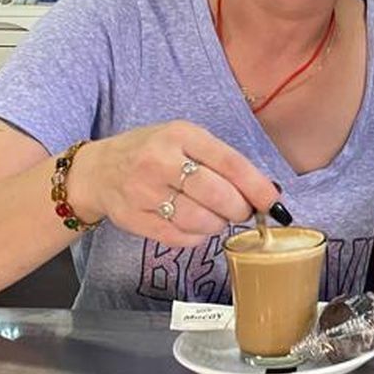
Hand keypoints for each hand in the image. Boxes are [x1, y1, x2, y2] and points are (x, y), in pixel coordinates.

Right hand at [69, 121, 283, 247]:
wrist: (99, 170)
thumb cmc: (153, 152)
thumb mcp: (185, 139)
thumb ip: (221, 160)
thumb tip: (266, 190)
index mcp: (180, 135)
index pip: (229, 163)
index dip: (257, 186)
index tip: (274, 202)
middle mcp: (159, 161)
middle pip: (217, 195)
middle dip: (240, 209)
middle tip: (242, 211)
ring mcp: (144, 192)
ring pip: (200, 221)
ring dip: (218, 224)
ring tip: (216, 216)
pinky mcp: (134, 219)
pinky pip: (180, 238)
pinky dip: (197, 237)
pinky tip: (194, 226)